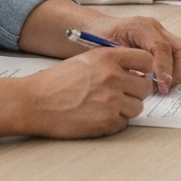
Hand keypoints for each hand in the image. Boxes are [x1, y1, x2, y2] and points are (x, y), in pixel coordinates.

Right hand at [17, 47, 155, 137]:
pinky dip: (114, 122)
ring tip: (104, 106)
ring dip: (125, 109)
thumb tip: (138, 72)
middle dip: (136, 92)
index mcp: (109, 57)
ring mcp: (112, 100)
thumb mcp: (87, 60)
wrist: (34, 102)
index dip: (146, 70)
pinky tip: (96, 116)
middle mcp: (113, 77)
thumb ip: (113, 63)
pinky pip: (124, 123)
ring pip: (137, 107)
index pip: (147, 60)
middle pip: (145, 87)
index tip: (141, 76)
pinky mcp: (107, 121)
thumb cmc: (56, 82)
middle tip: (120, 95)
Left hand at [82, 12, 180, 93]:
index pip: (161, 47)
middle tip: (164, 88)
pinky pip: (178, 57)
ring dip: (178, 73)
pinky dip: (175, 71)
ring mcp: (161, 34)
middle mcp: (155, 28)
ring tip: (162, 86)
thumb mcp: (107, 53)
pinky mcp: (163, 42)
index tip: (161, 87)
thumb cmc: (97, 40)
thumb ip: (127, 65)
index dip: (164, 69)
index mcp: (140, 27)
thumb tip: (145, 82)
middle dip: (177, 72)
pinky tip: (160, 82)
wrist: (95, 29)